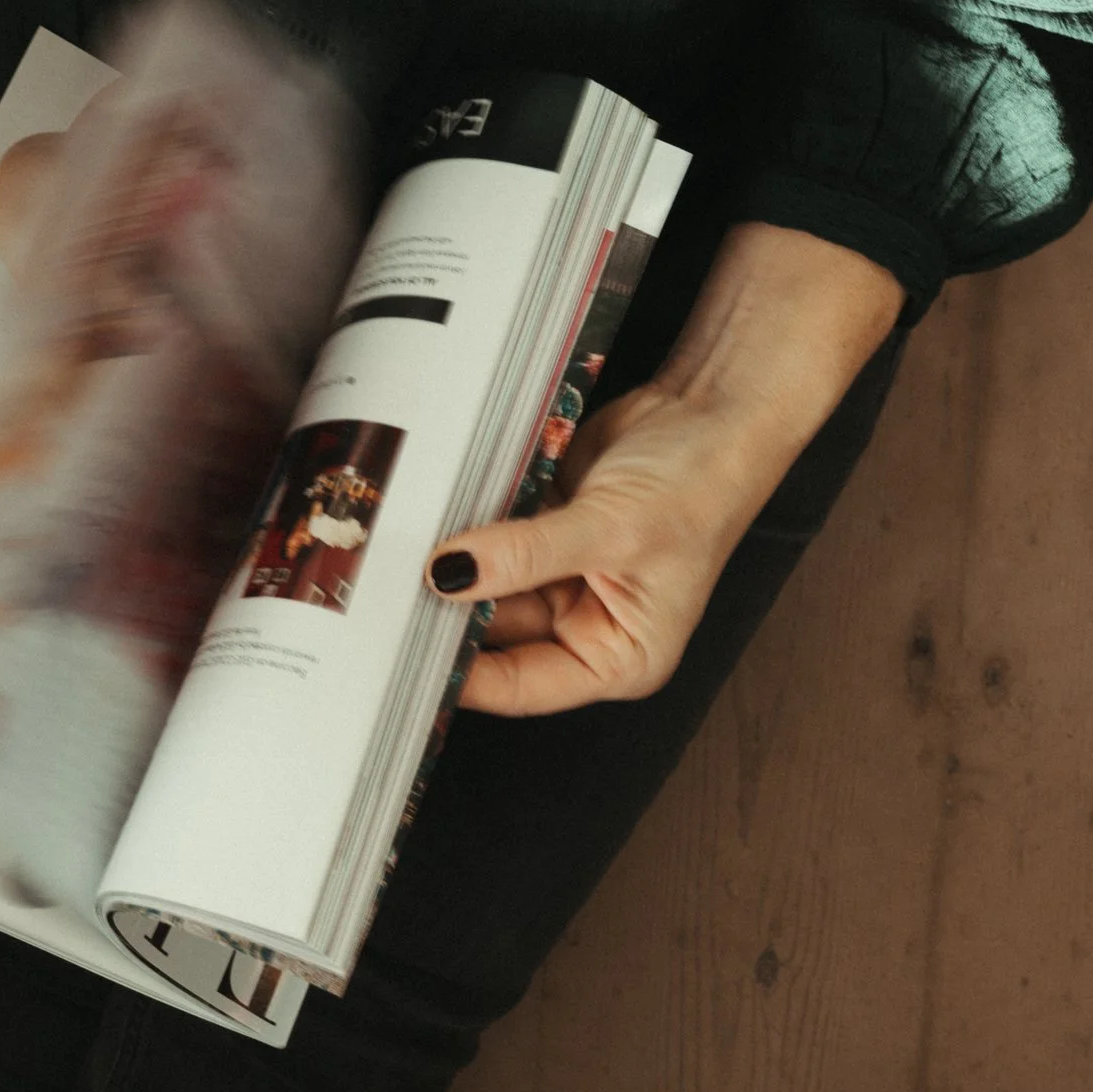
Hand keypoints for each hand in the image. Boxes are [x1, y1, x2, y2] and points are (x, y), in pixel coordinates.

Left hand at [427, 222, 902, 716]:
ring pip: (484, 581)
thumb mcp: (613, 530)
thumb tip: (447, 574)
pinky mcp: (543, 528)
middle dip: (446, 612)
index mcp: (617, 657)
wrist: (712, 407)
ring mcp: (561, 574)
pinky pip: (488, 537)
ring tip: (392, 556)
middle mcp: (586, 625)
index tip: (402, 656)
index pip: (521, 685)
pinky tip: (423, 519)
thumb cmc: (700, 486)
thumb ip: (526, 555)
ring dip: (448, 566)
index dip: (461, 675)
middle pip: (495, 633)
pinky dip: (462, 527)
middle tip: (381, 598)